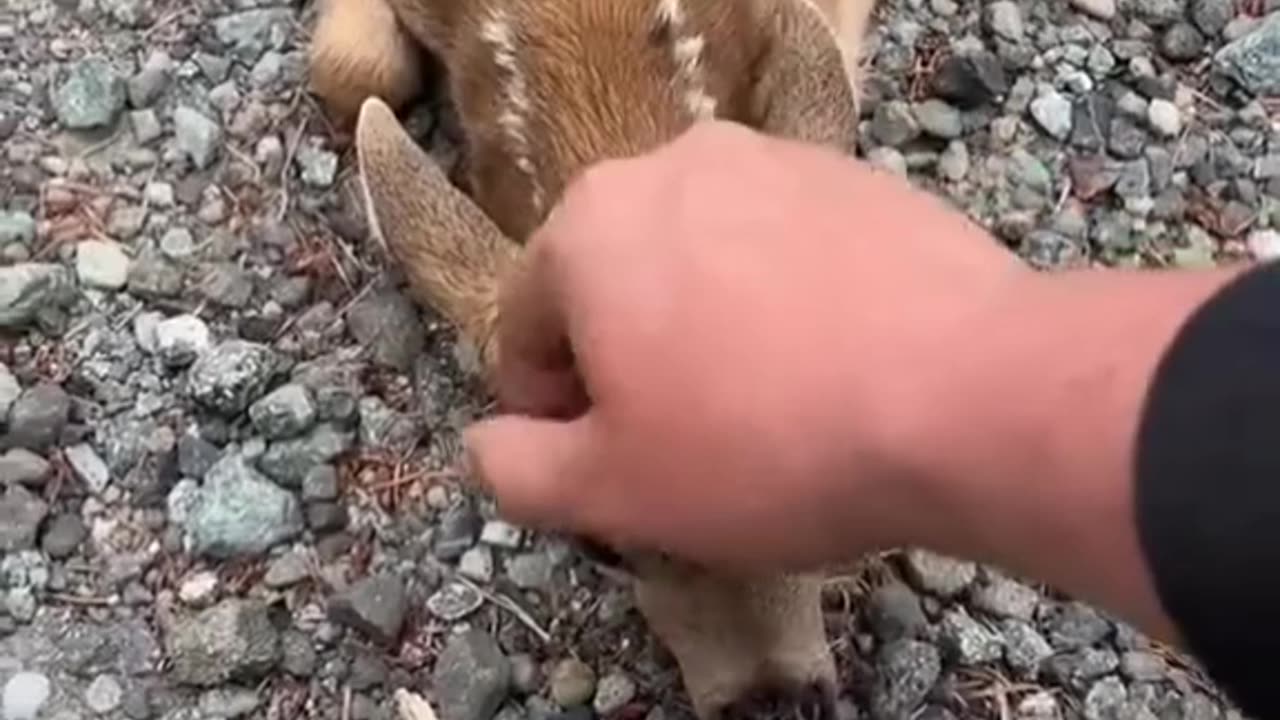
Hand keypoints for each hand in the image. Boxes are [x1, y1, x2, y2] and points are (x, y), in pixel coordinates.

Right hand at [461, 119, 1033, 572]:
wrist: (968, 396)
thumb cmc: (764, 444)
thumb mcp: (613, 492)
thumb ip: (516, 469)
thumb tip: (486, 443)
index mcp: (589, 225)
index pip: (524, 327)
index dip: (550, 412)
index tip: (602, 464)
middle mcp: (672, 165)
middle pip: (614, 284)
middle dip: (630, 364)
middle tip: (684, 443)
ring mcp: (774, 162)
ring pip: (701, 262)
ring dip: (705, 330)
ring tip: (764, 407)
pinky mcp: (857, 179)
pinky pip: (783, 250)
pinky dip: (781, 302)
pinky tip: (827, 366)